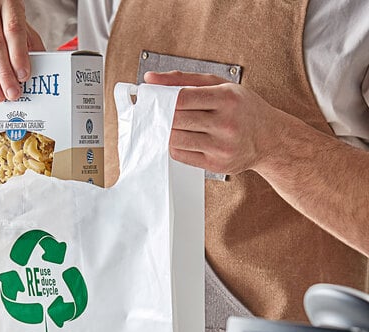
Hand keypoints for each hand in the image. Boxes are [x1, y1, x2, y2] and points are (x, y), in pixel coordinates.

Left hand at [144, 71, 282, 174]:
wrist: (270, 138)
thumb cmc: (244, 109)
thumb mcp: (221, 85)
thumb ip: (184, 79)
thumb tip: (151, 78)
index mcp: (227, 98)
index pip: (182, 97)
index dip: (163, 98)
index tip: (155, 98)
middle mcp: (225, 123)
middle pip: (177, 119)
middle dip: (163, 115)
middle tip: (156, 113)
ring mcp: (221, 146)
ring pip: (176, 139)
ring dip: (166, 132)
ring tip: (169, 125)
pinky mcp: (215, 164)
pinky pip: (180, 155)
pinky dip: (173, 145)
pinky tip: (179, 138)